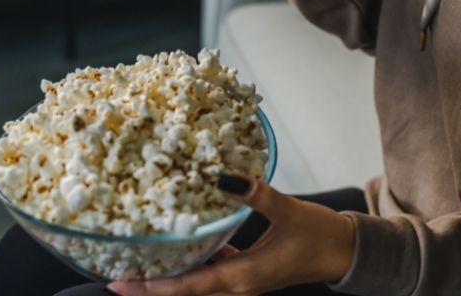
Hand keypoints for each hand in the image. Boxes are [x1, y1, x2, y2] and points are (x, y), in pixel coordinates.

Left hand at [108, 174, 355, 295]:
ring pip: (195, 284)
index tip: (123, 282)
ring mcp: (241, 281)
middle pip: (184, 292)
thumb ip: (257, 194)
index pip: (190, 287)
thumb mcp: (289, 211)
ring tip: (137, 261)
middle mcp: (238, 285)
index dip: (154, 287)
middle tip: (116, 272)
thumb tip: (223, 176)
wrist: (345, 252)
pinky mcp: (246, 272)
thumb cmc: (320, 235)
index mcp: (245, 277)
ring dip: (167, 276)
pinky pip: (210, 273)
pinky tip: (180, 245)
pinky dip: (190, 263)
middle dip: (150, 285)